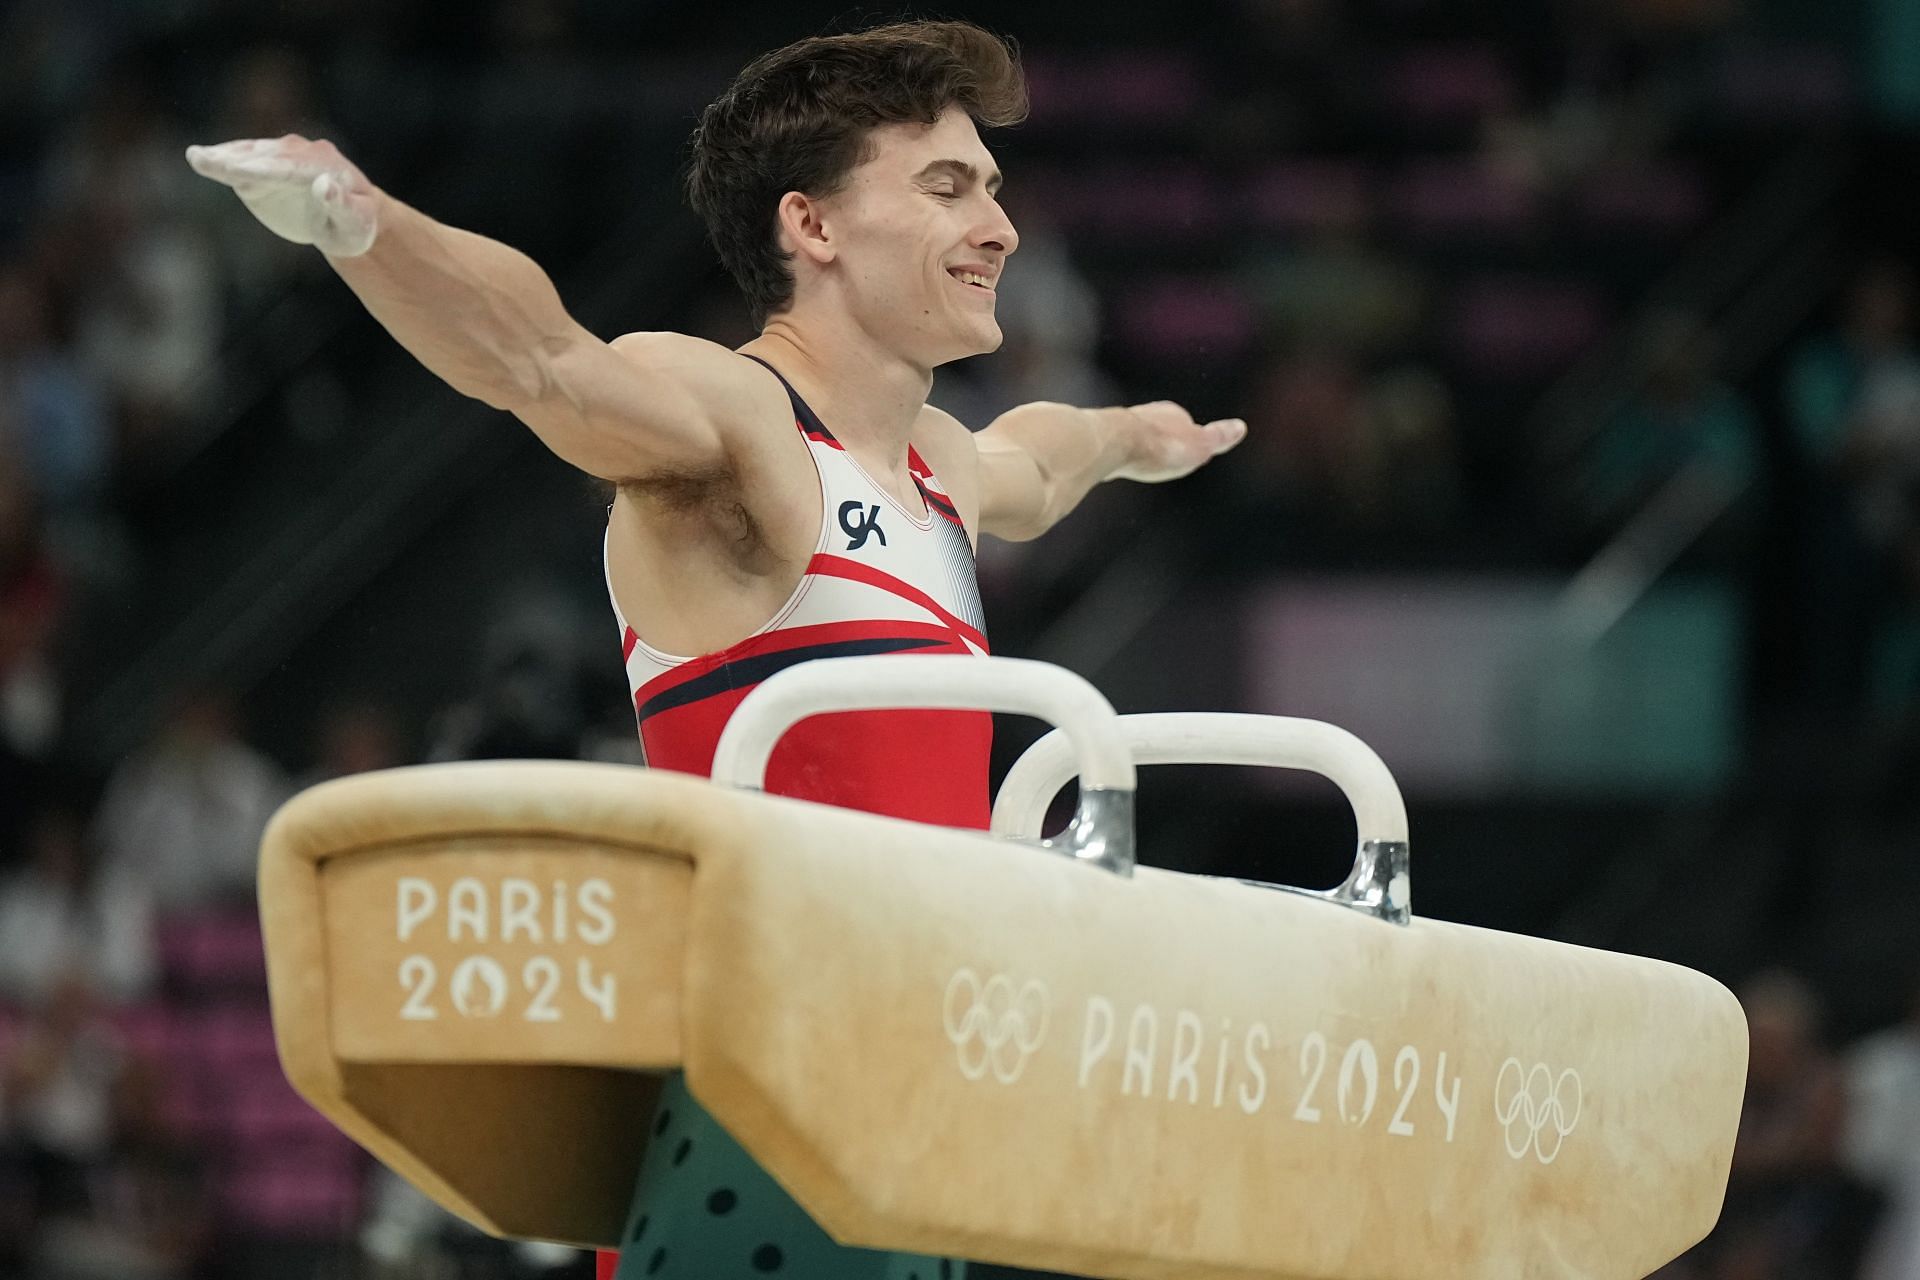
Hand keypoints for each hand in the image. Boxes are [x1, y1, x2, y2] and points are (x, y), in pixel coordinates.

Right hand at [184, 135, 378, 257]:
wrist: (347, 219)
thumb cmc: (355, 225)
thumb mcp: (356, 223)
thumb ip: (342, 205)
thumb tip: (324, 185)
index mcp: (327, 166)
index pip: (291, 168)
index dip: (264, 170)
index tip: (240, 171)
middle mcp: (301, 154)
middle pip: (266, 157)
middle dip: (237, 160)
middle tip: (205, 161)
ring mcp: (280, 158)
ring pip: (250, 155)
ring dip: (223, 156)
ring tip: (197, 158)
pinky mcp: (264, 168)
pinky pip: (241, 162)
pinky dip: (221, 160)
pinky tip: (199, 158)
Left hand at [1106, 401, 1246, 482]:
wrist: (1114, 444)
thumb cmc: (1159, 448)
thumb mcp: (1198, 446)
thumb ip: (1218, 438)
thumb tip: (1240, 427)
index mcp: (1173, 415)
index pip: (1186, 426)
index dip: (1189, 442)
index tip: (1190, 453)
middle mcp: (1147, 415)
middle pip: (1159, 431)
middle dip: (1161, 444)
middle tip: (1163, 460)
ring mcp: (1121, 426)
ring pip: (1133, 438)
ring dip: (1136, 449)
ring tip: (1137, 464)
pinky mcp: (1100, 440)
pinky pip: (1111, 448)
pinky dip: (1115, 456)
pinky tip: (1111, 465)